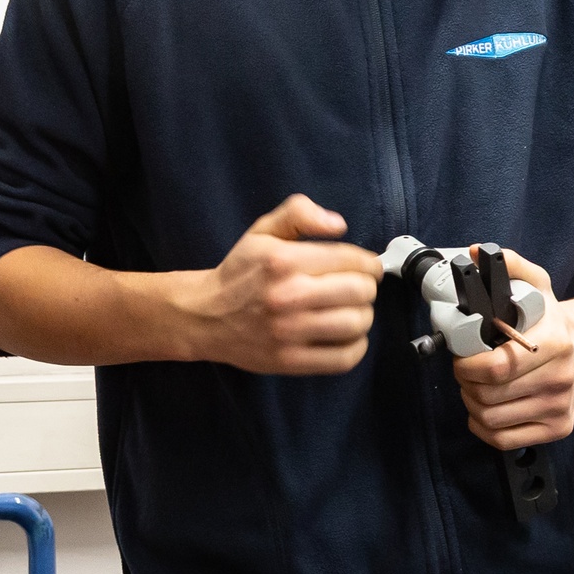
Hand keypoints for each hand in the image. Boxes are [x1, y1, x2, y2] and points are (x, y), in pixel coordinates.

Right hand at [178, 195, 383, 374]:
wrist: (204, 316)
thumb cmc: (240, 272)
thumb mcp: (262, 230)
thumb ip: (299, 213)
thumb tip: (338, 224)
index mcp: (283, 261)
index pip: (351, 260)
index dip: (368, 263)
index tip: (368, 267)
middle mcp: (287, 296)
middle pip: (359, 291)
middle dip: (367, 287)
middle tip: (358, 288)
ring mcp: (289, 332)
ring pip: (356, 324)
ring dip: (363, 315)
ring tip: (352, 311)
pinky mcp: (290, 361)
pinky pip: (343, 358)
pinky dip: (356, 347)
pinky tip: (346, 336)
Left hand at [452, 250, 573, 449]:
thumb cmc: (550, 318)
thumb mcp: (534, 284)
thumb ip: (508, 265)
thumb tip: (475, 254)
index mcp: (554, 343)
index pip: (498, 367)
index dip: (468, 366)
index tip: (462, 358)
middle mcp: (560, 379)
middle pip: (489, 396)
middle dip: (466, 383)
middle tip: (466, 370)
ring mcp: (560, 406)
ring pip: (491, 419)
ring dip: (472, 403)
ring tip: (476, 387)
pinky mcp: (558, 427)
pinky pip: (503, 440)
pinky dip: (484, 427)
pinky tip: (485, 409)